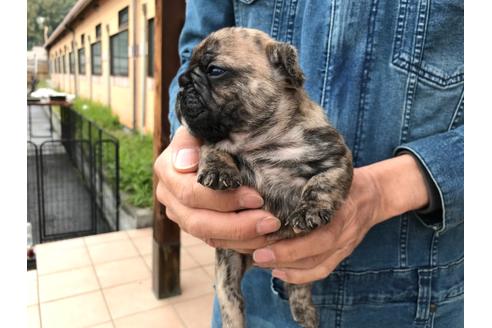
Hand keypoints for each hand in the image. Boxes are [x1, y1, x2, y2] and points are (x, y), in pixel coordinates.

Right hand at [154, 127, 280, 251]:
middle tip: (270, 221)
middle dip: (237, 225)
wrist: (211, 141)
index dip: (223, 200)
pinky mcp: (196, 226)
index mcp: (167, 170)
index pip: (191, 193)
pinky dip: (241, 242)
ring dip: (242, 237)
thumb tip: (186, 162)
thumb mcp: (202, 128)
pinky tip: (264, 238)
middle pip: (198, 222)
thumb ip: (190, 140)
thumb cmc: (211, 132)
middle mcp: (169, 196)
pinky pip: (217, 242)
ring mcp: (181, 214)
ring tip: (271, 231)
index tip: (257, 197)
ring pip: (208, 237)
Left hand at [252, 168, 378, 283]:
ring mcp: (344, 246)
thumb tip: (270, 186)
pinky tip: (277, 272)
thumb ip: (307, 186)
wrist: (374, 194)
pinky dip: (299, 276)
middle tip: (255, 253)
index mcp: (340, 209)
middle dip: (283, 254)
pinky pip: (321, 270)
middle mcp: (343, 231)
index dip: (292, 236)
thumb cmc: (345, 182)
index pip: (316, 228)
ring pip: (315, 264)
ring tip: (260, 261)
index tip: (263, 234)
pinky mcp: (342, 254)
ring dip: (286, 265)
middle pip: (313, 250)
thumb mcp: (328, 178)